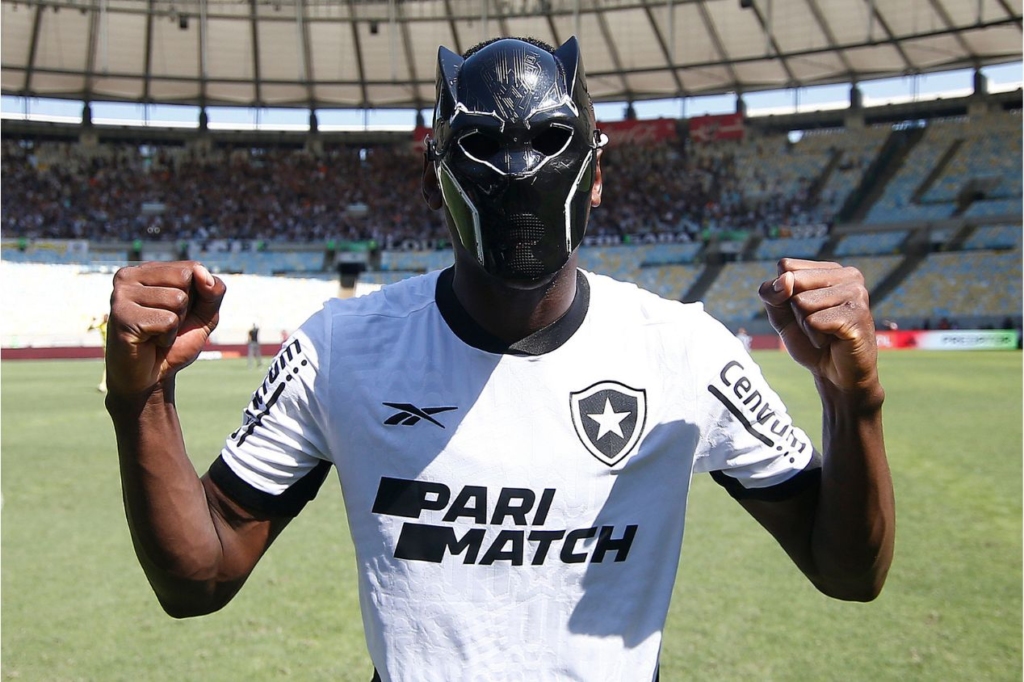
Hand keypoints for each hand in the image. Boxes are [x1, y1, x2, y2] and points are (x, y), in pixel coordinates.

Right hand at [106, 261, 225, 395]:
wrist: (150, 378)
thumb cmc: (175, 342)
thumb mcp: (204, 314)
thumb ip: (213, 291)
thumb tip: (201, 272)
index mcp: (146, 270)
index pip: (192, 267)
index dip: (197, 296)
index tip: (176, 312)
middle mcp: (129, 276)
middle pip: (185, 279)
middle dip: (186, 308)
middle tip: (164, 324)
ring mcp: (121, 294)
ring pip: (178, 300)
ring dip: (175, 325)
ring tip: (155, 333)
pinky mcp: (121, 316)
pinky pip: (168, 321)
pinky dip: (166, 337)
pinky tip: (149, 342)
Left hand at [758, 259, 880, 401]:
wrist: (835, 375)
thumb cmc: (809, 340)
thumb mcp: (780, 314)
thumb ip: (771, 292)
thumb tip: (786, 280)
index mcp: (830, 269)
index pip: (785, 266)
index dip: (783, 294)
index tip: (803, 311)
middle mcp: (848, 275)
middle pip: (792, 282)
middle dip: (794, 311)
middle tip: (815, 325)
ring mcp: (856, 294)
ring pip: (802, 303)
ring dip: (806, 326)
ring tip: (826, 333)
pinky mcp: (857, 315)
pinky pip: (813, 322)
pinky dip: (815, 337)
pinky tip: (832, 341)